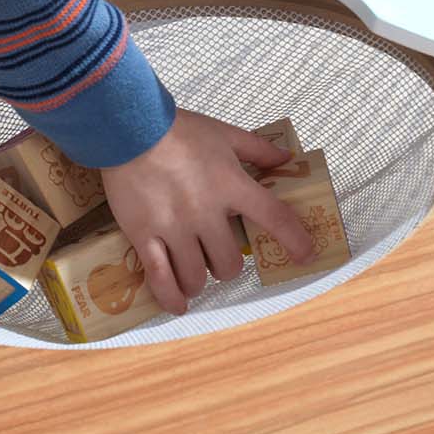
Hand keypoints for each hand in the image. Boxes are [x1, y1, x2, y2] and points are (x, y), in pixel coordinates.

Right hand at [100, 110, 314, 314]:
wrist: (127, 128)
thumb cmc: (177, 129)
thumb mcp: (223, 133)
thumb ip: (257, 149)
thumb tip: (287, 159)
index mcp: (231, 185)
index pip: (274, 218)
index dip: (295, 241)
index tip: (306, 256)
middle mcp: (206, 213)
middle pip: (228, 262)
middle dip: (227, 267)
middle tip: (217, 258)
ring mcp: (174, 228)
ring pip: (196, 275)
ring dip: (199, 281)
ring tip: (194, 277)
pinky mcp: (144, 236)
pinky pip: (160, 276)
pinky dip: (170, 296)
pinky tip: (177, 305)